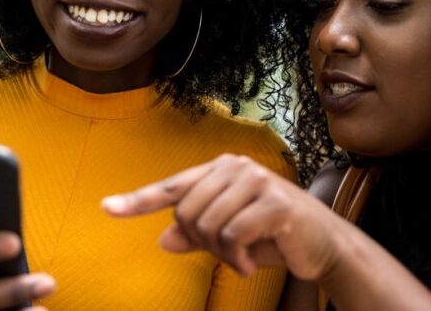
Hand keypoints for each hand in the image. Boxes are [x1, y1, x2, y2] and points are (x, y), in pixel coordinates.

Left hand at [102, 153, 352, 280]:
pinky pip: (233, 235)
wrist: (324, 244)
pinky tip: (251, 264)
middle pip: (187, 212)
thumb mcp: (229, 238)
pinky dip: (237, 259)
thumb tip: (164, 239)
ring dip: (221, 254)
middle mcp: (236, 167)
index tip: (106, 208)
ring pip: (207, 225)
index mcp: (220, 169)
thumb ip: (196, 235)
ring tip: (241, 259)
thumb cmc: (273, 236)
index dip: (137, 200)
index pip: (172, 186)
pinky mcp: (274, 201)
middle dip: (201, 243)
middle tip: (227, 255)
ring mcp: (256, 180)